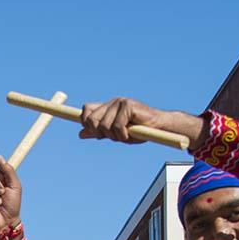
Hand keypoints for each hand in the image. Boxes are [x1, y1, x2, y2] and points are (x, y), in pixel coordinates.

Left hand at [79, 97, 205, 150]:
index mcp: (107, 108)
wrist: (158, 128)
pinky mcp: (128, 105)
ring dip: (114, 136)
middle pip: (91, 119)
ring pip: (104, 125)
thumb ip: (98, 133)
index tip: (96, 133)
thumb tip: (80, 134)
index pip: (86, 110)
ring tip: (125, 135)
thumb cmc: (138, 131)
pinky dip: (122, 134)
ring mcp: (120, 102)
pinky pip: (117, 125)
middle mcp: (111, 103)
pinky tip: (130, 134)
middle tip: (113, 137)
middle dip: (99, 133)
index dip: (85, 122)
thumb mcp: (114, 134)